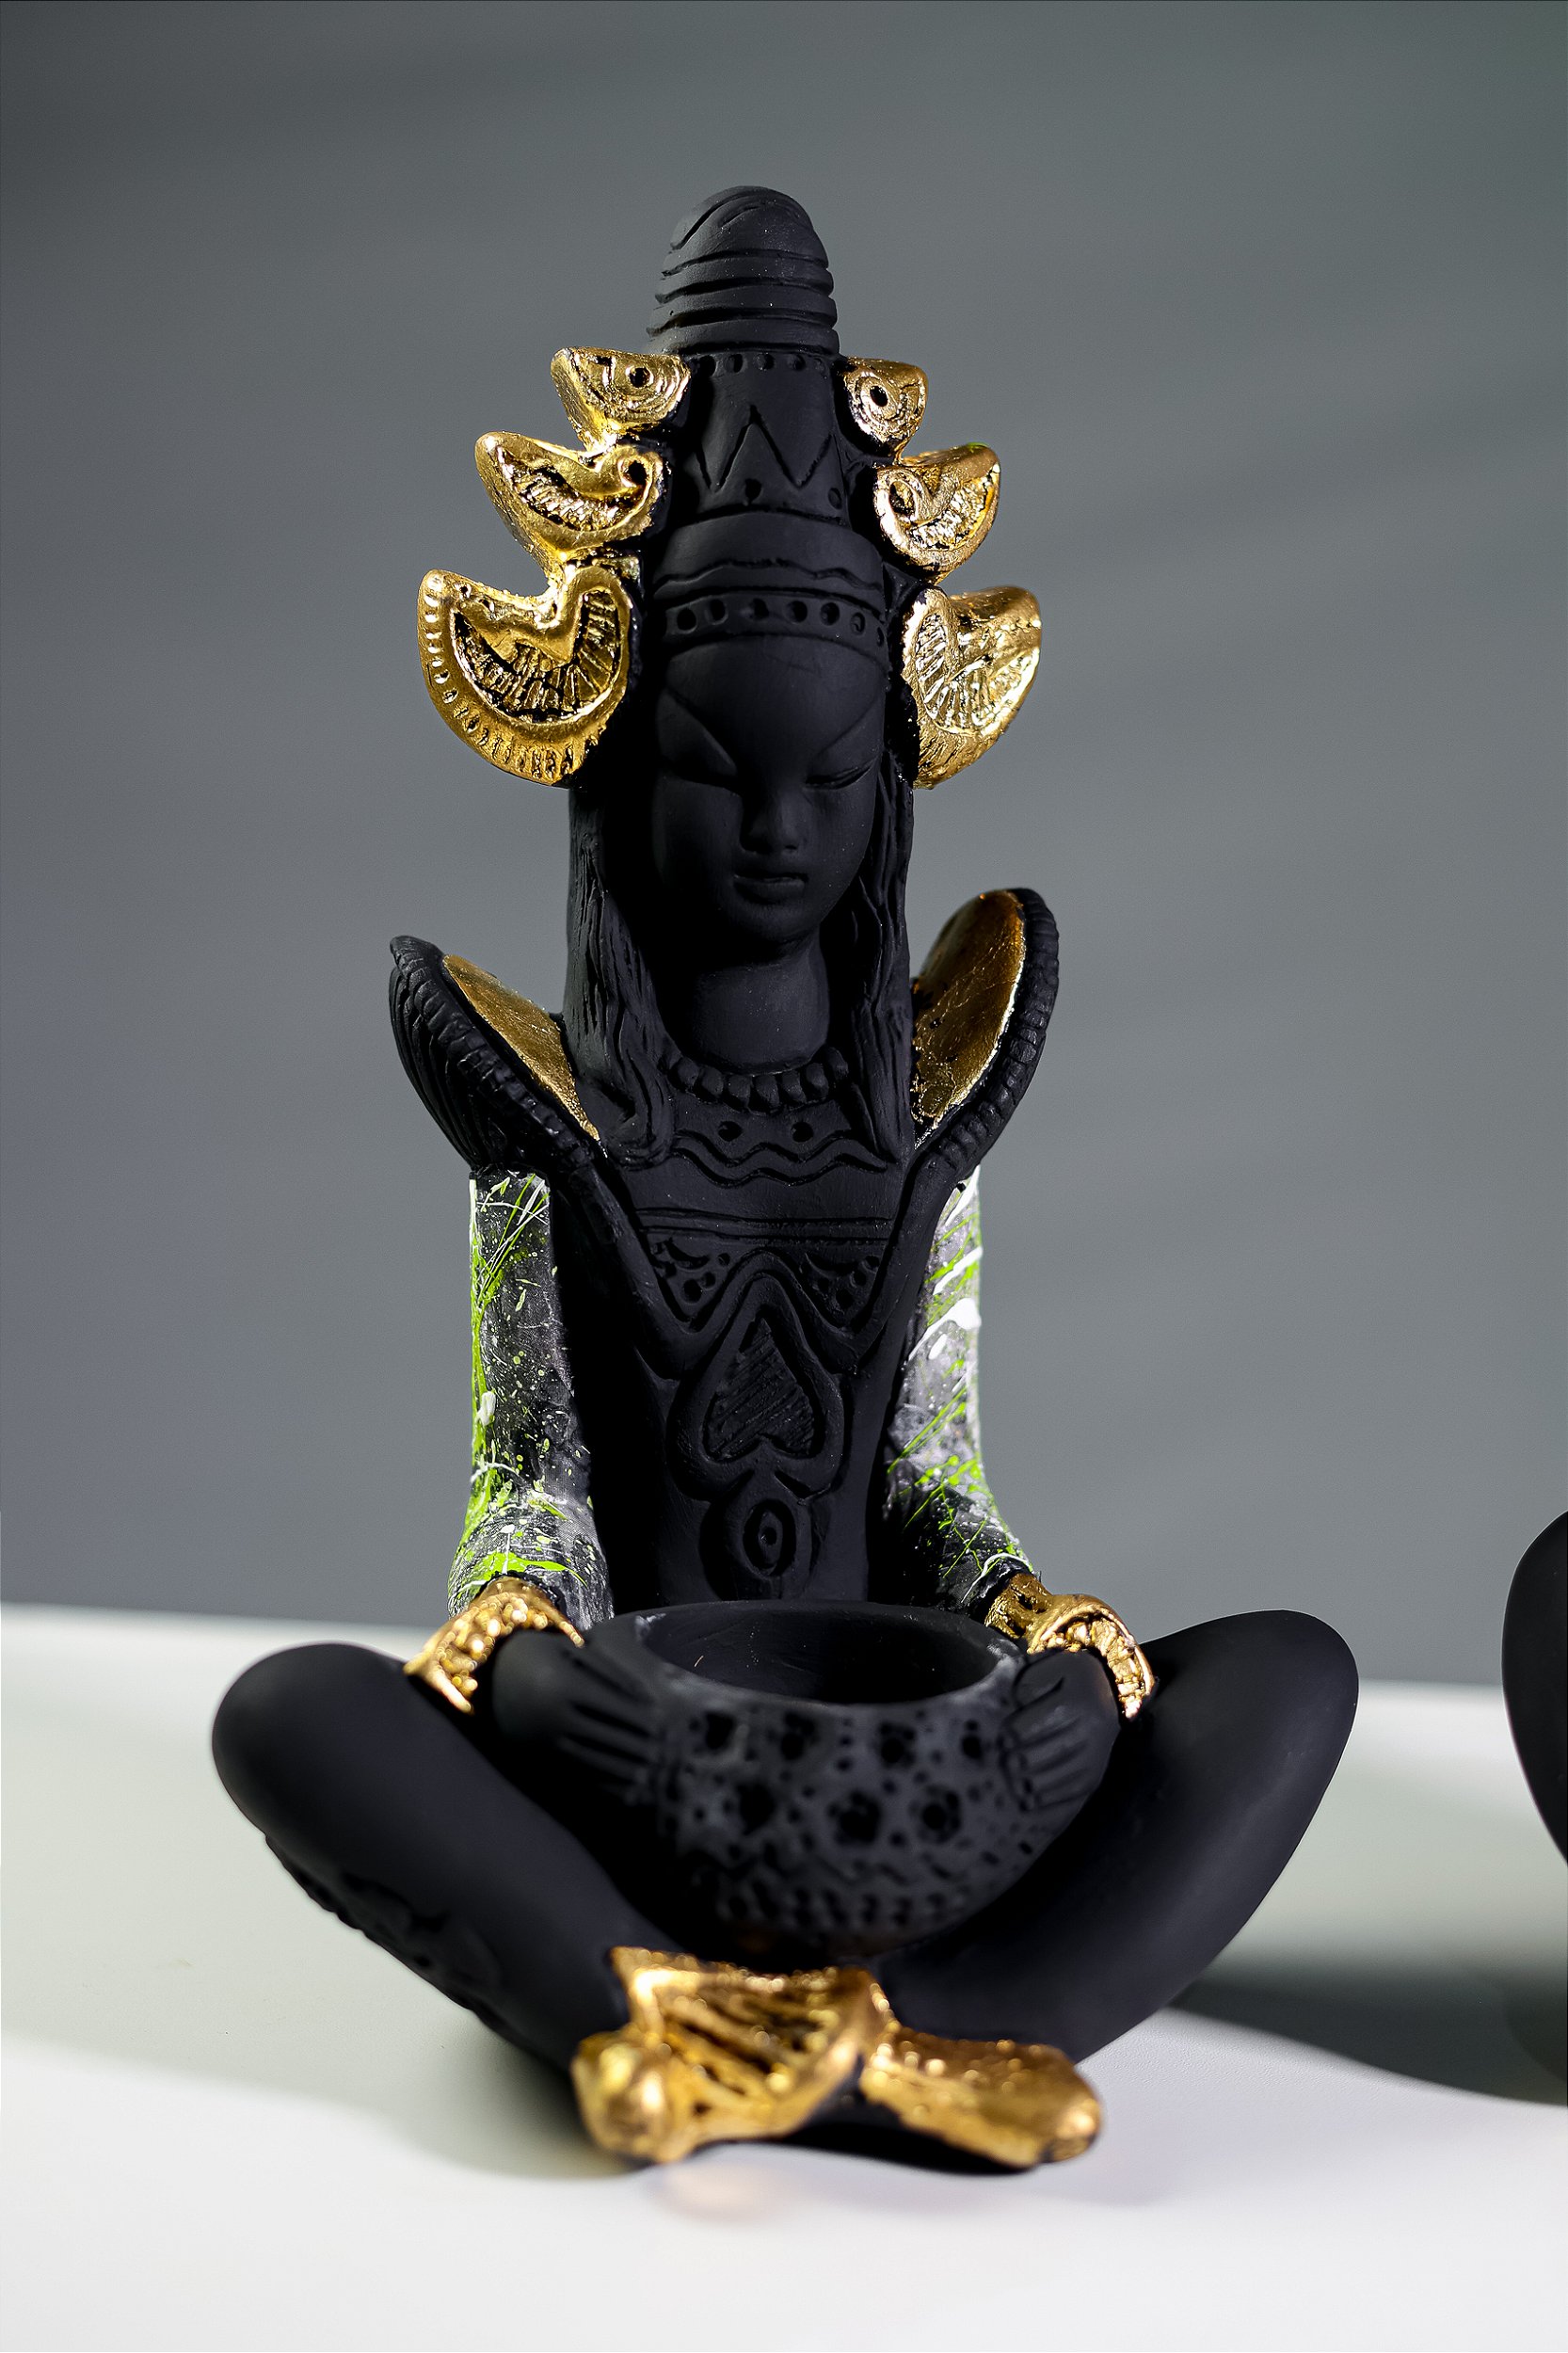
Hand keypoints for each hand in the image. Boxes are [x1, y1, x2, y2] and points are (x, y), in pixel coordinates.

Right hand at [489, 1627, 657, 1806]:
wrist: (488, 1674)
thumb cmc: (542, 1654)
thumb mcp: (572, 1652)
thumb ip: (609, 1670)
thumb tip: (648, 1697)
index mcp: (563, 1683)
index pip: (612, 1705)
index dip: (639, 1715)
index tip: (663, 1724)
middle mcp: (551, 1714)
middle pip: (604, 1733)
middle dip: (636, 1745)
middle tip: (665, 1754)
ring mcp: (541, 1739)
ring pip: (590, 1757)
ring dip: (622, 1768)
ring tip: (649, 1774)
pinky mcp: (535, 1755)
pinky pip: (573, 1772)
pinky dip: (599, 1781)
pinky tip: (620, 1785)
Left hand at [1001, 1648, 1119, 1827]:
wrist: (1109, 1695)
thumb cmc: (1070, 1679)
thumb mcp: (1055, 1665)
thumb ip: (1034, 1677)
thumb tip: (1018, 1700)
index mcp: (1081, 1698)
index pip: (1049, 1716)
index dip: (1023, 1729)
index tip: (1004, 1737)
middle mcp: (1094, 1727)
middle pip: (1058, 1748)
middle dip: (1028, 1758)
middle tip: (1007, 1764)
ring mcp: (1097, 1753)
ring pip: (1066, 1772)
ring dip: (1038, 1782)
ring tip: (1016, 1785)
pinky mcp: (1096, 1772)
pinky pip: (1074, 1788)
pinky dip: (1051, 1797)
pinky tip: (1030, 1800)